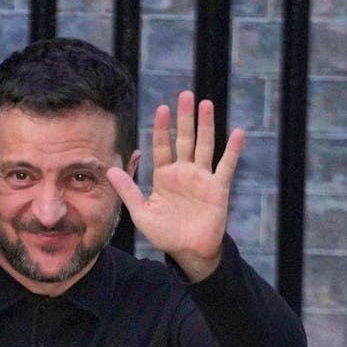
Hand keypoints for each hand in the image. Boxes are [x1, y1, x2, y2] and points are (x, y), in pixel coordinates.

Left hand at [107, 91, 244, 281]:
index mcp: (164, 176)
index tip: (161, 108)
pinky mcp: (217, 188)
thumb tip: (110, 170)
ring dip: (205, 126)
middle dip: (184, 118)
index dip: (162, 128)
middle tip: (185, 95)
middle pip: (184, 140)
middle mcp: (183, 172)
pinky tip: (237, 133)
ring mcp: (201, 178)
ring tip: (206, 104)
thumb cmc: (164, 233)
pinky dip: (232, 150)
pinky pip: (226, 166)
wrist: (188, 251)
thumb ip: (128, 191)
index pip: (162, 146)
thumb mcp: (141, 212)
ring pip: (204, 146)